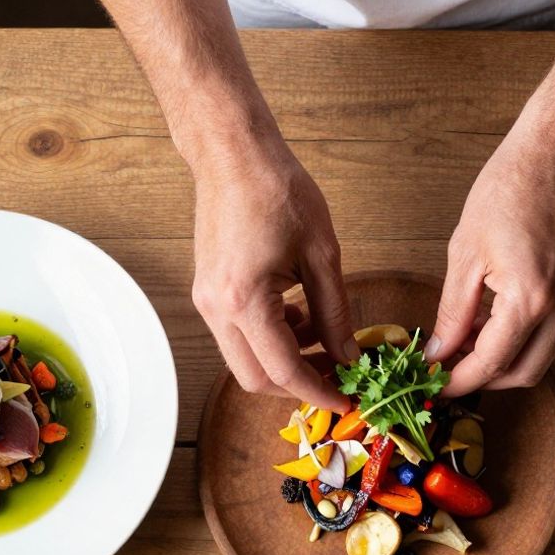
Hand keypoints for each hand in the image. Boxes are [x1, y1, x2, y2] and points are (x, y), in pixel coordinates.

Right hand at [190, 139, 356, 411]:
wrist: (232, 155)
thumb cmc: (277, 190)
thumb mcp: (322, 253)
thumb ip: (335, 311)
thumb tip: (348, 355)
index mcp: (245, 300)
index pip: (283, 370)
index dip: (318, 391)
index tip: (346, 399)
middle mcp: (216, 309)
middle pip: (255, 378)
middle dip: (298, 384)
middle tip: (337, 376)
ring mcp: (206, 302)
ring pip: (244, 360)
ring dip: (284, 360)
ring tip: (324, 336)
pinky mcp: (207, 292)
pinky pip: (237, 336)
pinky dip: (270, 339)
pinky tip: (298, 314)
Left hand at [426, 124, 554, 396]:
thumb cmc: (511, 188)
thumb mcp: (466, 252)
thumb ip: (453, 310)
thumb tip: (440, 349)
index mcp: (530, 300)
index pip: (491, 364)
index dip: (459, 380)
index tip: (436, 384)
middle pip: (523, 374)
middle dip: (484, 378)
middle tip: (450, 365)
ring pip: (542, 356)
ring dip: (506, 358)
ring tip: (469, 337)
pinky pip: (554, 331)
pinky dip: (524, 336)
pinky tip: (496, 316)